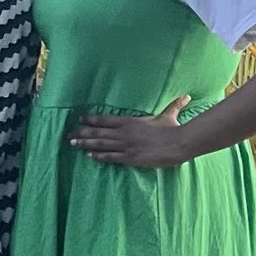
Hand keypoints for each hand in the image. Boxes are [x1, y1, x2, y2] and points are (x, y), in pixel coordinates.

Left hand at [70, 97, 194, 169]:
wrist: (178, 143)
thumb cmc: (173, 129)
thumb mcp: (169, 115)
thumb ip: (174, 106)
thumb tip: (186, 96)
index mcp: (130, 121)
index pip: (105, 120)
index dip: (91, 120)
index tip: (80, 119)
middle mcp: (124, 133)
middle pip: (98, 132)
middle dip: (82, 133)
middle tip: (69, 134)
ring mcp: (126, 146)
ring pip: (101, 145)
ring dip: (85, 144)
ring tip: (73, 144)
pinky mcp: (131, 158)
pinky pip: (111, 157)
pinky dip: (99, 156)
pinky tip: (90, 156)